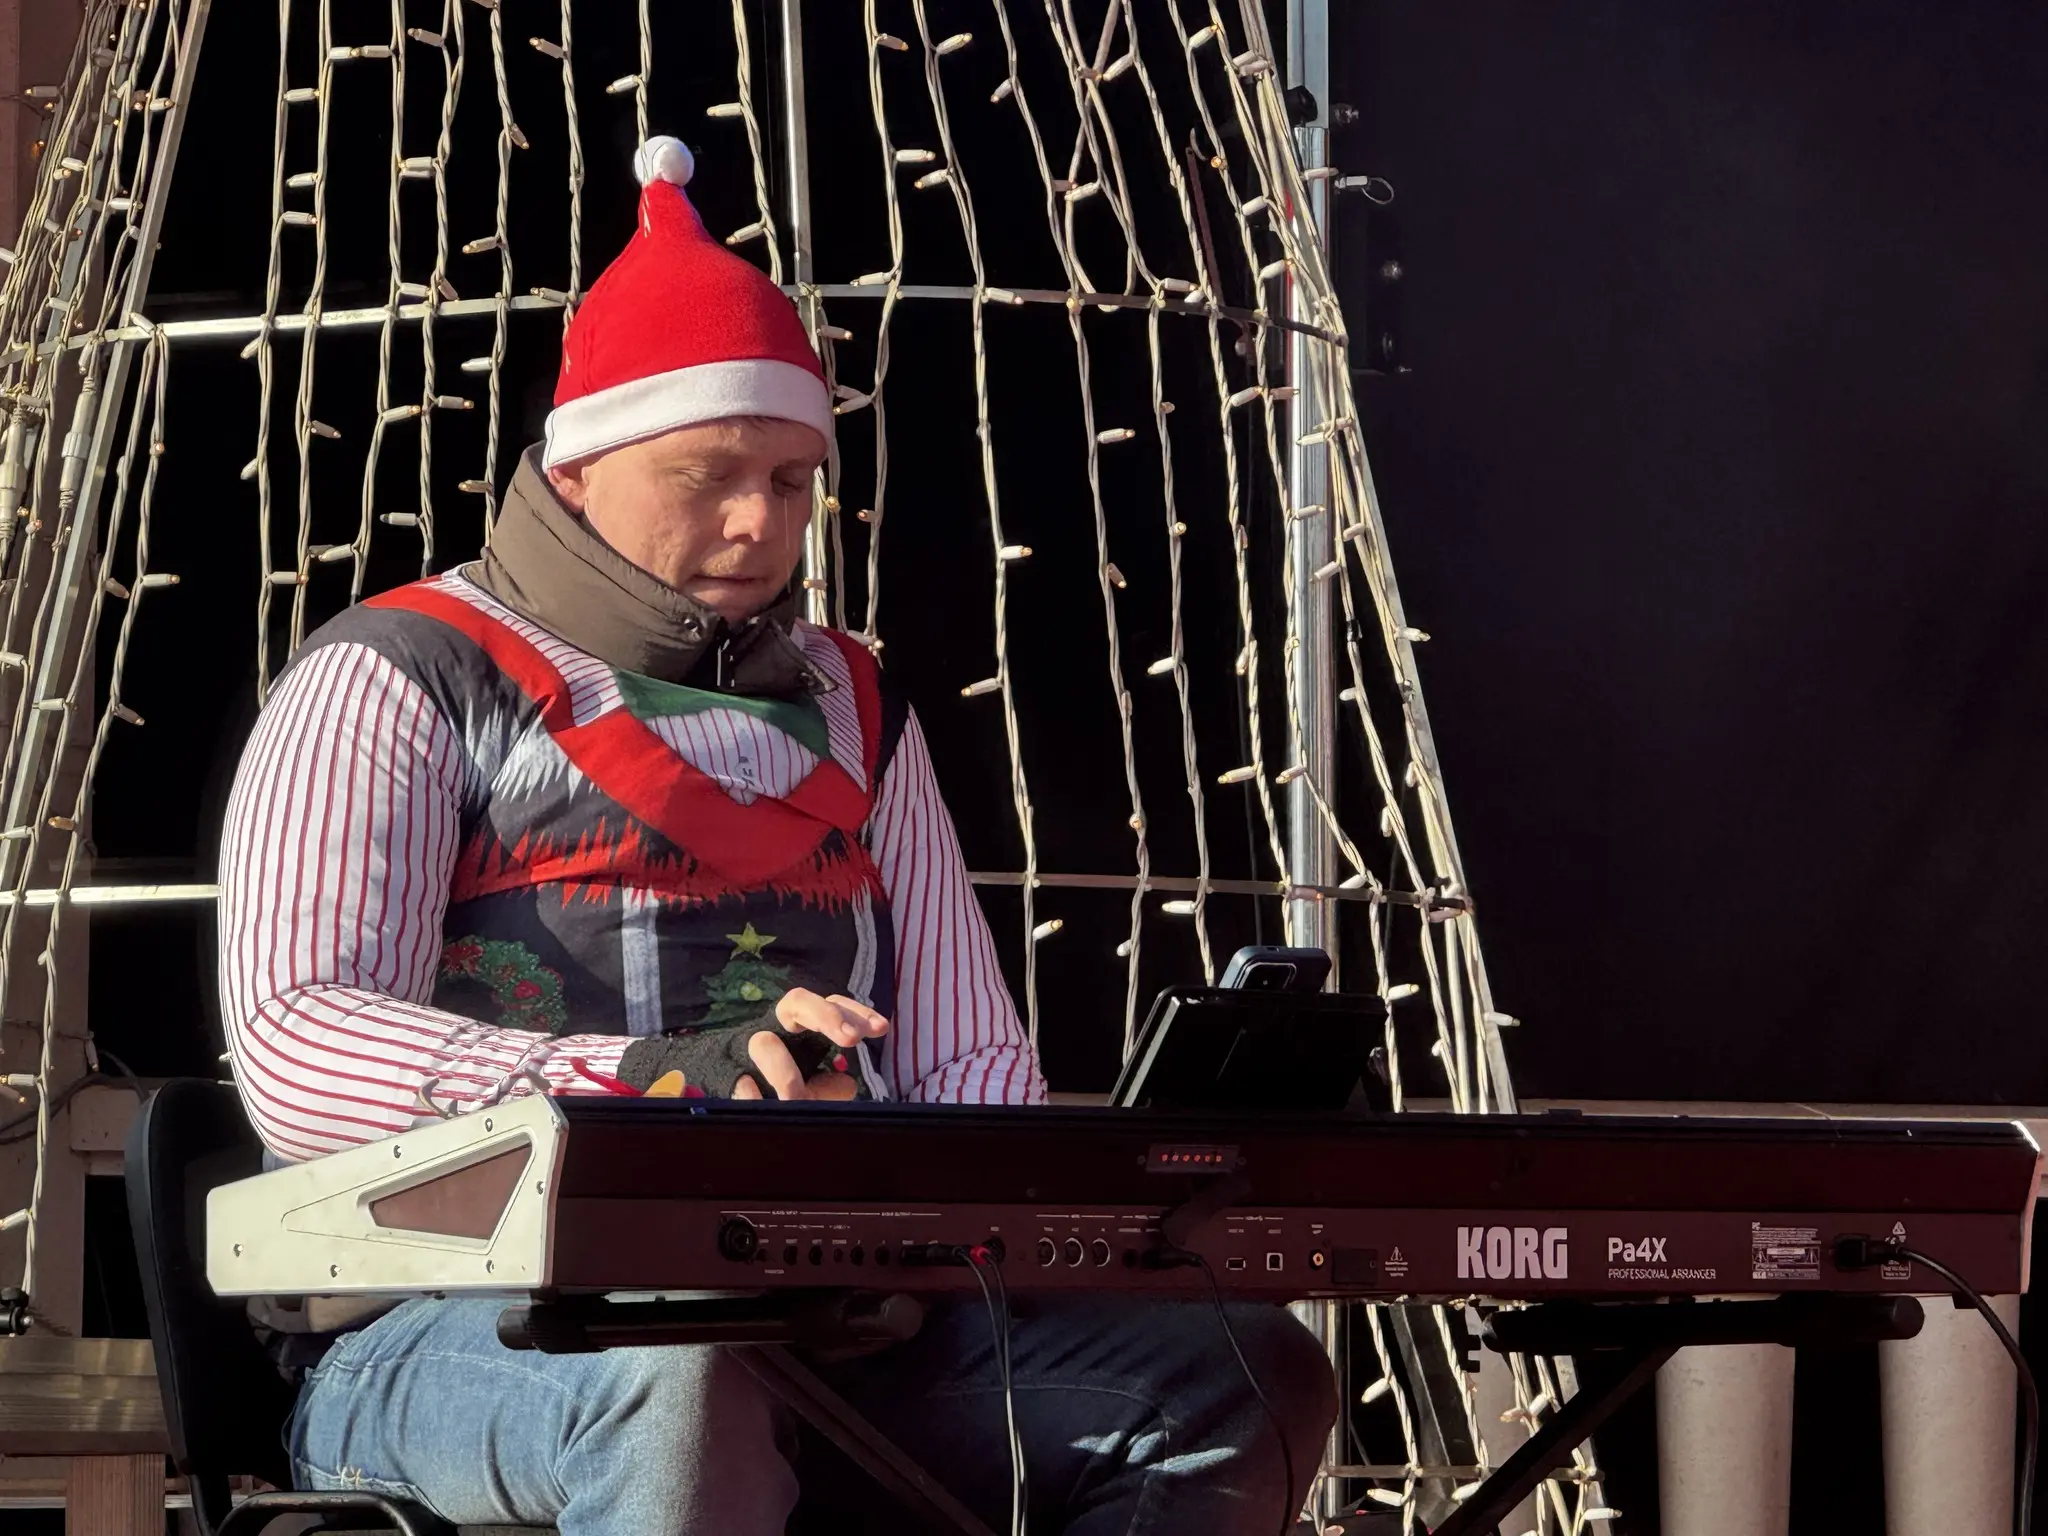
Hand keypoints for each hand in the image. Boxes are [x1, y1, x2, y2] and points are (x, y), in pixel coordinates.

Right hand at [730, 988, 890, 1100]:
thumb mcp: (813, 1084)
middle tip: (852, 1039)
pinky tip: (762, 1104)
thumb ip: (832, 1086)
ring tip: (796, 1098)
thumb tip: (845, 1083)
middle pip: (798, 1001)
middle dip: (827, 1016)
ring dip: (786, 1074)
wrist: (719, 1081)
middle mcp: (775, 1027)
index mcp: (801, 1024)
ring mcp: (747, 1047)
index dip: (856, 1012)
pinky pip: (740, 1082)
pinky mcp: (725, 1072)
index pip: (831, 1004)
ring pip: (765, 1045)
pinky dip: (753, 1096)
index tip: (881, 1028)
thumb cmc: (779, 1081)